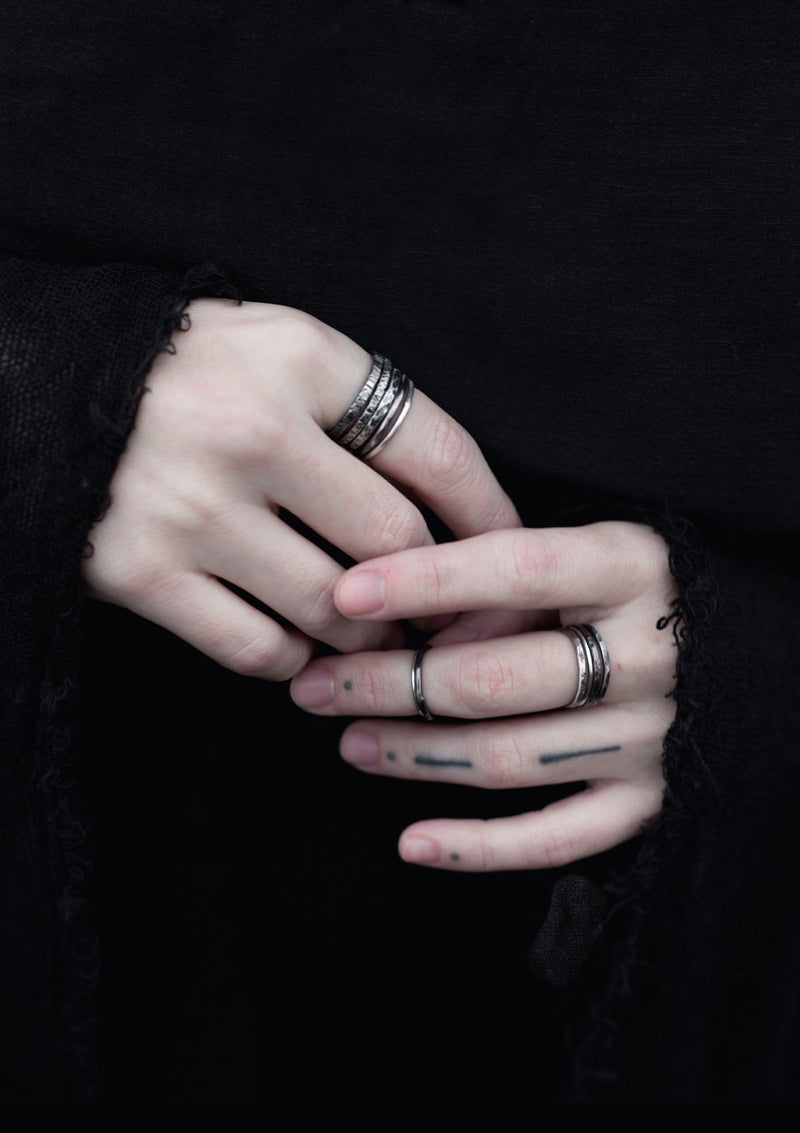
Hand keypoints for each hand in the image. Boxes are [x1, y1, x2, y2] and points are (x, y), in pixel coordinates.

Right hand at [82, 300, 518, 677]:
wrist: (41, 386)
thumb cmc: (186, 370)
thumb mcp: (278, 346)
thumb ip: (361, 408)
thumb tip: (452, 510)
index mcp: (299, 360)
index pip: (438, 452)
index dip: (491, 515)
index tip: (510, 552)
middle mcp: (250, 431)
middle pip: (395, 545)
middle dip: (436, 594)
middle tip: (445, 613)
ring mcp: (190, 507)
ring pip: (332, 610)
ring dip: (366, 635)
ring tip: (371, 630)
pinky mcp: (137, 572)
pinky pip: (256, 650)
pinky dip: (294, 661)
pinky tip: (297, 643)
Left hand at [290, 521, 677, 868]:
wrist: (752, 657)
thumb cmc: (641, 592)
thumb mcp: (592, 550)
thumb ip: (512, 579)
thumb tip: (423, 629)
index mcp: (631, 569)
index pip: (513, 569)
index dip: (423, 580)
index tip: (344, 592)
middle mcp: (647, 655)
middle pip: (490, 680)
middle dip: (386, 685)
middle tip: (313, 685)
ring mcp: (650, 737)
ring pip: (506, 759)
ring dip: (412, 756)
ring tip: (348, 742)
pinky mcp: (649, 801)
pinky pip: (556, 838)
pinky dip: (478, 849)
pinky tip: (411, 842)